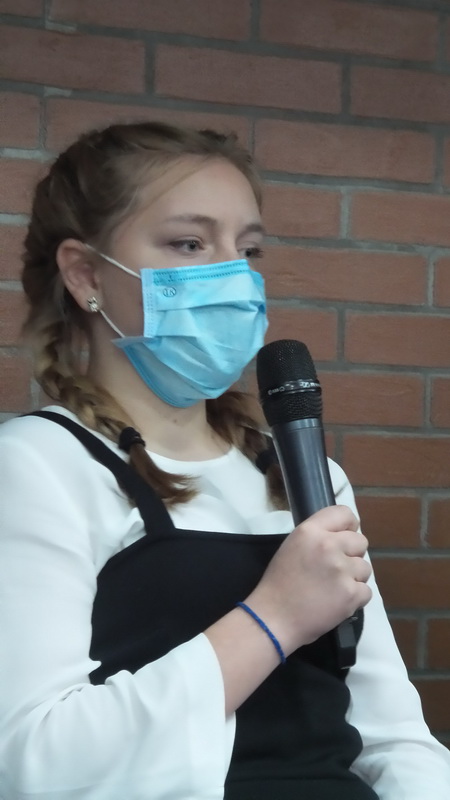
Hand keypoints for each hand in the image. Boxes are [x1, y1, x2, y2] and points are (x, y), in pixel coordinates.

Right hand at [245, 505, 371, 654]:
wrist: (274, 618)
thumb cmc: (279, 583)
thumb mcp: (292, 546)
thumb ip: (317, 536)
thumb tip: (341, 536)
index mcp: (310, 531)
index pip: (344, 513)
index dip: (349, 526)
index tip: (345, 536)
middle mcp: (329, 546)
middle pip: (361, 542)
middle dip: (352, 554)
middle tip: (336, 568)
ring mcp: (342, 570)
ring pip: (366, 568)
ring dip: (354, 578)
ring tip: (333, 588)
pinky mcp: (351, 594)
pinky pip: (366, 591)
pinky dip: (355, 598)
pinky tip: (337, 601)